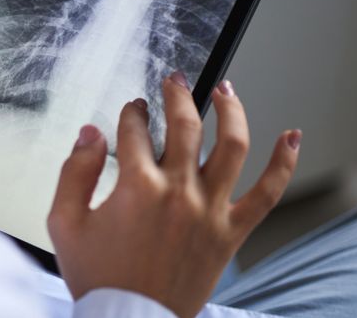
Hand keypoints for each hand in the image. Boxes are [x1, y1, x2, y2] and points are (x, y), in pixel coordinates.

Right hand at [48, 74, 301, 317]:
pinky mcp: (231, 232)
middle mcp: (178, 192)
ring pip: (232, 146)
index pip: (135, 129)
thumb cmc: (98, 276)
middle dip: (177, 93)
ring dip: (230, 110)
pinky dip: (283, 162)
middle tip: (173, 80)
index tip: (133, 109)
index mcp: (137, 187)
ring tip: (225, 90)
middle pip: (185, 123)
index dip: (132, 112)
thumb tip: (90, 132)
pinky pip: (267, 193)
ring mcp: (210, 211)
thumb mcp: (64, 223)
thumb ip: (74, 171)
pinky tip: (292, 136)